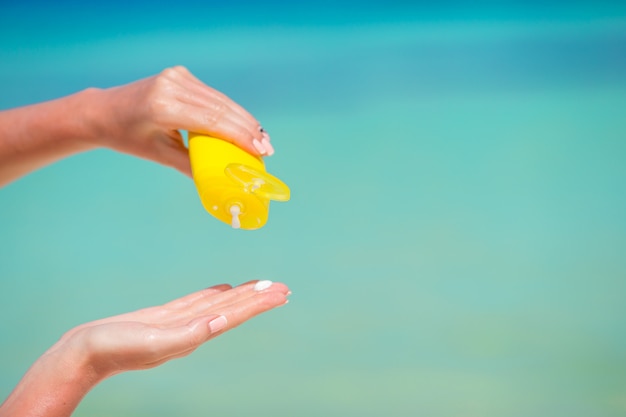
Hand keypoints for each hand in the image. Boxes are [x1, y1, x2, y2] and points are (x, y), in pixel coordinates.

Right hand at [0, 280, 288, 416]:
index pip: (234, 315)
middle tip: (282, 288)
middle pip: (231, 310)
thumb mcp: (154, 341)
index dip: (259, 304)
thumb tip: (219, 322)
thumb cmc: (114, 349)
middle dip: (257, 298)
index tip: (281, 293)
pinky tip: (222, 290)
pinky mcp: (164, 317)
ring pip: (217, 304)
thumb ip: (188, 333)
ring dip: (240, 296)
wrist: (83, 353)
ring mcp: (178, 323)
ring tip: (260, 287)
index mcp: (193, 334)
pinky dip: (213, 294)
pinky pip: (196, 302)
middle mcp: (191, 329)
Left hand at [87, 66, 274, 177]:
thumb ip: (192, 166)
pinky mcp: (180, 74)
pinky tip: (244, 126)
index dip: (241, 136)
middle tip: (268, 149)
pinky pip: (212, 95)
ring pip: (221, 100)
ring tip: (262, 140)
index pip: (213, 121)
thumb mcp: (160, 156)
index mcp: (164, 107)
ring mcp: (177, 76)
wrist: (104, 111)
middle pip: (222, 108)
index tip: (262, 151)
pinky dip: (230, 111)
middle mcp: (172, 86)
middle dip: (248, 129)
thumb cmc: (129, 138)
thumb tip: (223, 183)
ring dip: (243, 120)